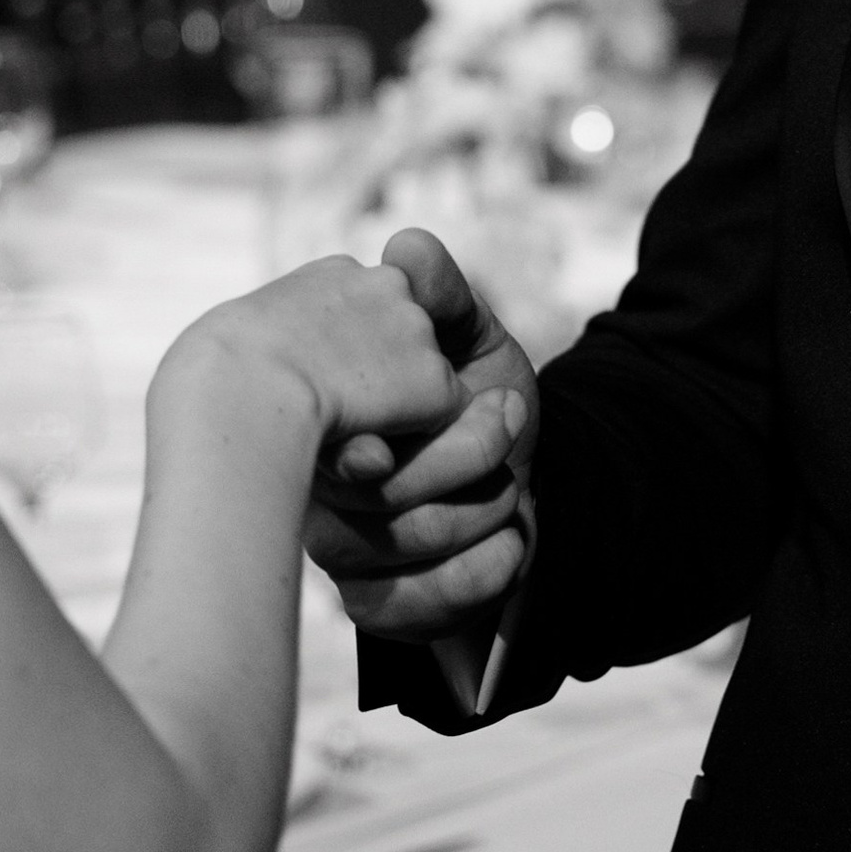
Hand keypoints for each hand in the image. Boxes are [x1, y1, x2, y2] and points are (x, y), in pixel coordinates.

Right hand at [302, 230, 539, 641]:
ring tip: (515, 485)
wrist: (533, 476)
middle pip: (373, 495)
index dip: (353, 445)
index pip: (316, 438)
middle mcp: (324, 489)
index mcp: (333, 420)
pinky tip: (514, 542)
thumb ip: (443, 298)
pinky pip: (415, 607)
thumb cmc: (487, 402)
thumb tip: (406, 244)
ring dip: (480, 511)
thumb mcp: (475, 342)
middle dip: (462, 457)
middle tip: (509, 420)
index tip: (389, 444)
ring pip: (399, 548)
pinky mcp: (380, 605)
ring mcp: (347, 553)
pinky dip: (481, 573)